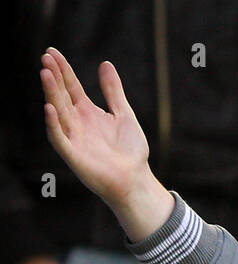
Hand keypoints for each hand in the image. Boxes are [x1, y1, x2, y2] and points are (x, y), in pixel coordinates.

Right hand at [40, 48, 172, 240]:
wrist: (136, 180)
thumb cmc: (130, 151)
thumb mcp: (124, 114)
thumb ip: (113, 91)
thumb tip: (105, 63)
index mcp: (87, 112)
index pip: (71, 86)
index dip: (63, 70)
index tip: (52, 52)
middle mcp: (77, 123)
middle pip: (62, 95)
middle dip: (54, 77)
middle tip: (46, 58)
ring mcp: (73, 138)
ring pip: (58, 112)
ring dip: (51, 93)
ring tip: (45, 74)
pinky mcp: (73, 155)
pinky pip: (59, 138)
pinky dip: (53, 124)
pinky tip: (49, 108)